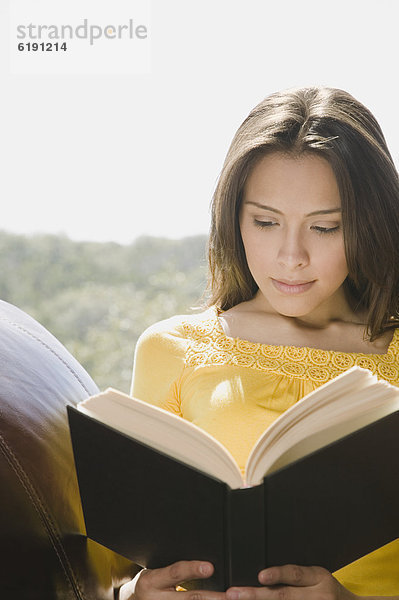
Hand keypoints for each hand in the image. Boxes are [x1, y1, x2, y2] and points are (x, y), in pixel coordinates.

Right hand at [119, 560, 226, 598]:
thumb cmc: (150, 585)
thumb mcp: (157, 572)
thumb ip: (175, 570)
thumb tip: (203, 562)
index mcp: (152, 582)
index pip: (176, 572)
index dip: (193, 569)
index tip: (210, 567)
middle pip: (191, 598)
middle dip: (213, 597)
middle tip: (231, 594)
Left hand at [225, 564, 356, 599]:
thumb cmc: (329, 591)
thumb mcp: (318, 577)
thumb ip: (297, 575)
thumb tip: (262, 573)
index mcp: (318, 578)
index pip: (295, 574)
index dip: (278, 574)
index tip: (260, 575)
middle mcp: (317, 596)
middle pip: (283, 596)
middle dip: (255, 596)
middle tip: (233, 594)